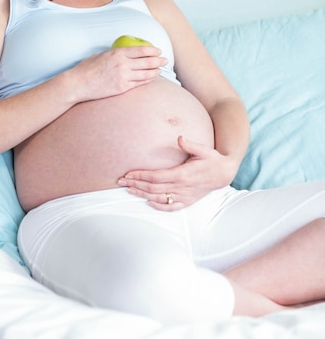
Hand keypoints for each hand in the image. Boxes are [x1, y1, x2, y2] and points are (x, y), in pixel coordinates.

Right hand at [73, 46, 166, 101]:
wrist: (78, 84)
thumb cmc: (87, 68)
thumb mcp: (101, 55)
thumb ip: (114, 54)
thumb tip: (124, 54)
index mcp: (117, 53)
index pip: (140, 50)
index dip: (152, 50)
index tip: (158, 50)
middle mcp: (122, 64)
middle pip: (147, 62)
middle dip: (158, 60)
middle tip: (165, 60)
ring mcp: (123, 77)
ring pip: (145, 74)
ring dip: (155, 71)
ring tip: (160, 69)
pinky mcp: (122, 88)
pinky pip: (138, 83)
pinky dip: (147, 80)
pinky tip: (151, 78)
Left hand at [118, 136, 236, 210]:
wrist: (224, 173)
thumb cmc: (212, 159)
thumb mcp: (204, 149)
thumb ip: (191, 144)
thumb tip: (179, 138)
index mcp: (183, 174)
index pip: (156, 177)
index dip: (140, 176)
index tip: (127, 174)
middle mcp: (182, 188)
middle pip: (153, 188)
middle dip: (135, 185)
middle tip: (120, 182)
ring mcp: (184, 196)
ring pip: (159, 198)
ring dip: (142, 195)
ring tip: (128, 190)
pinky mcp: (187, 201)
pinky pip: (171, 207)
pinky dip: (158, 206)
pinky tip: (148, 202)